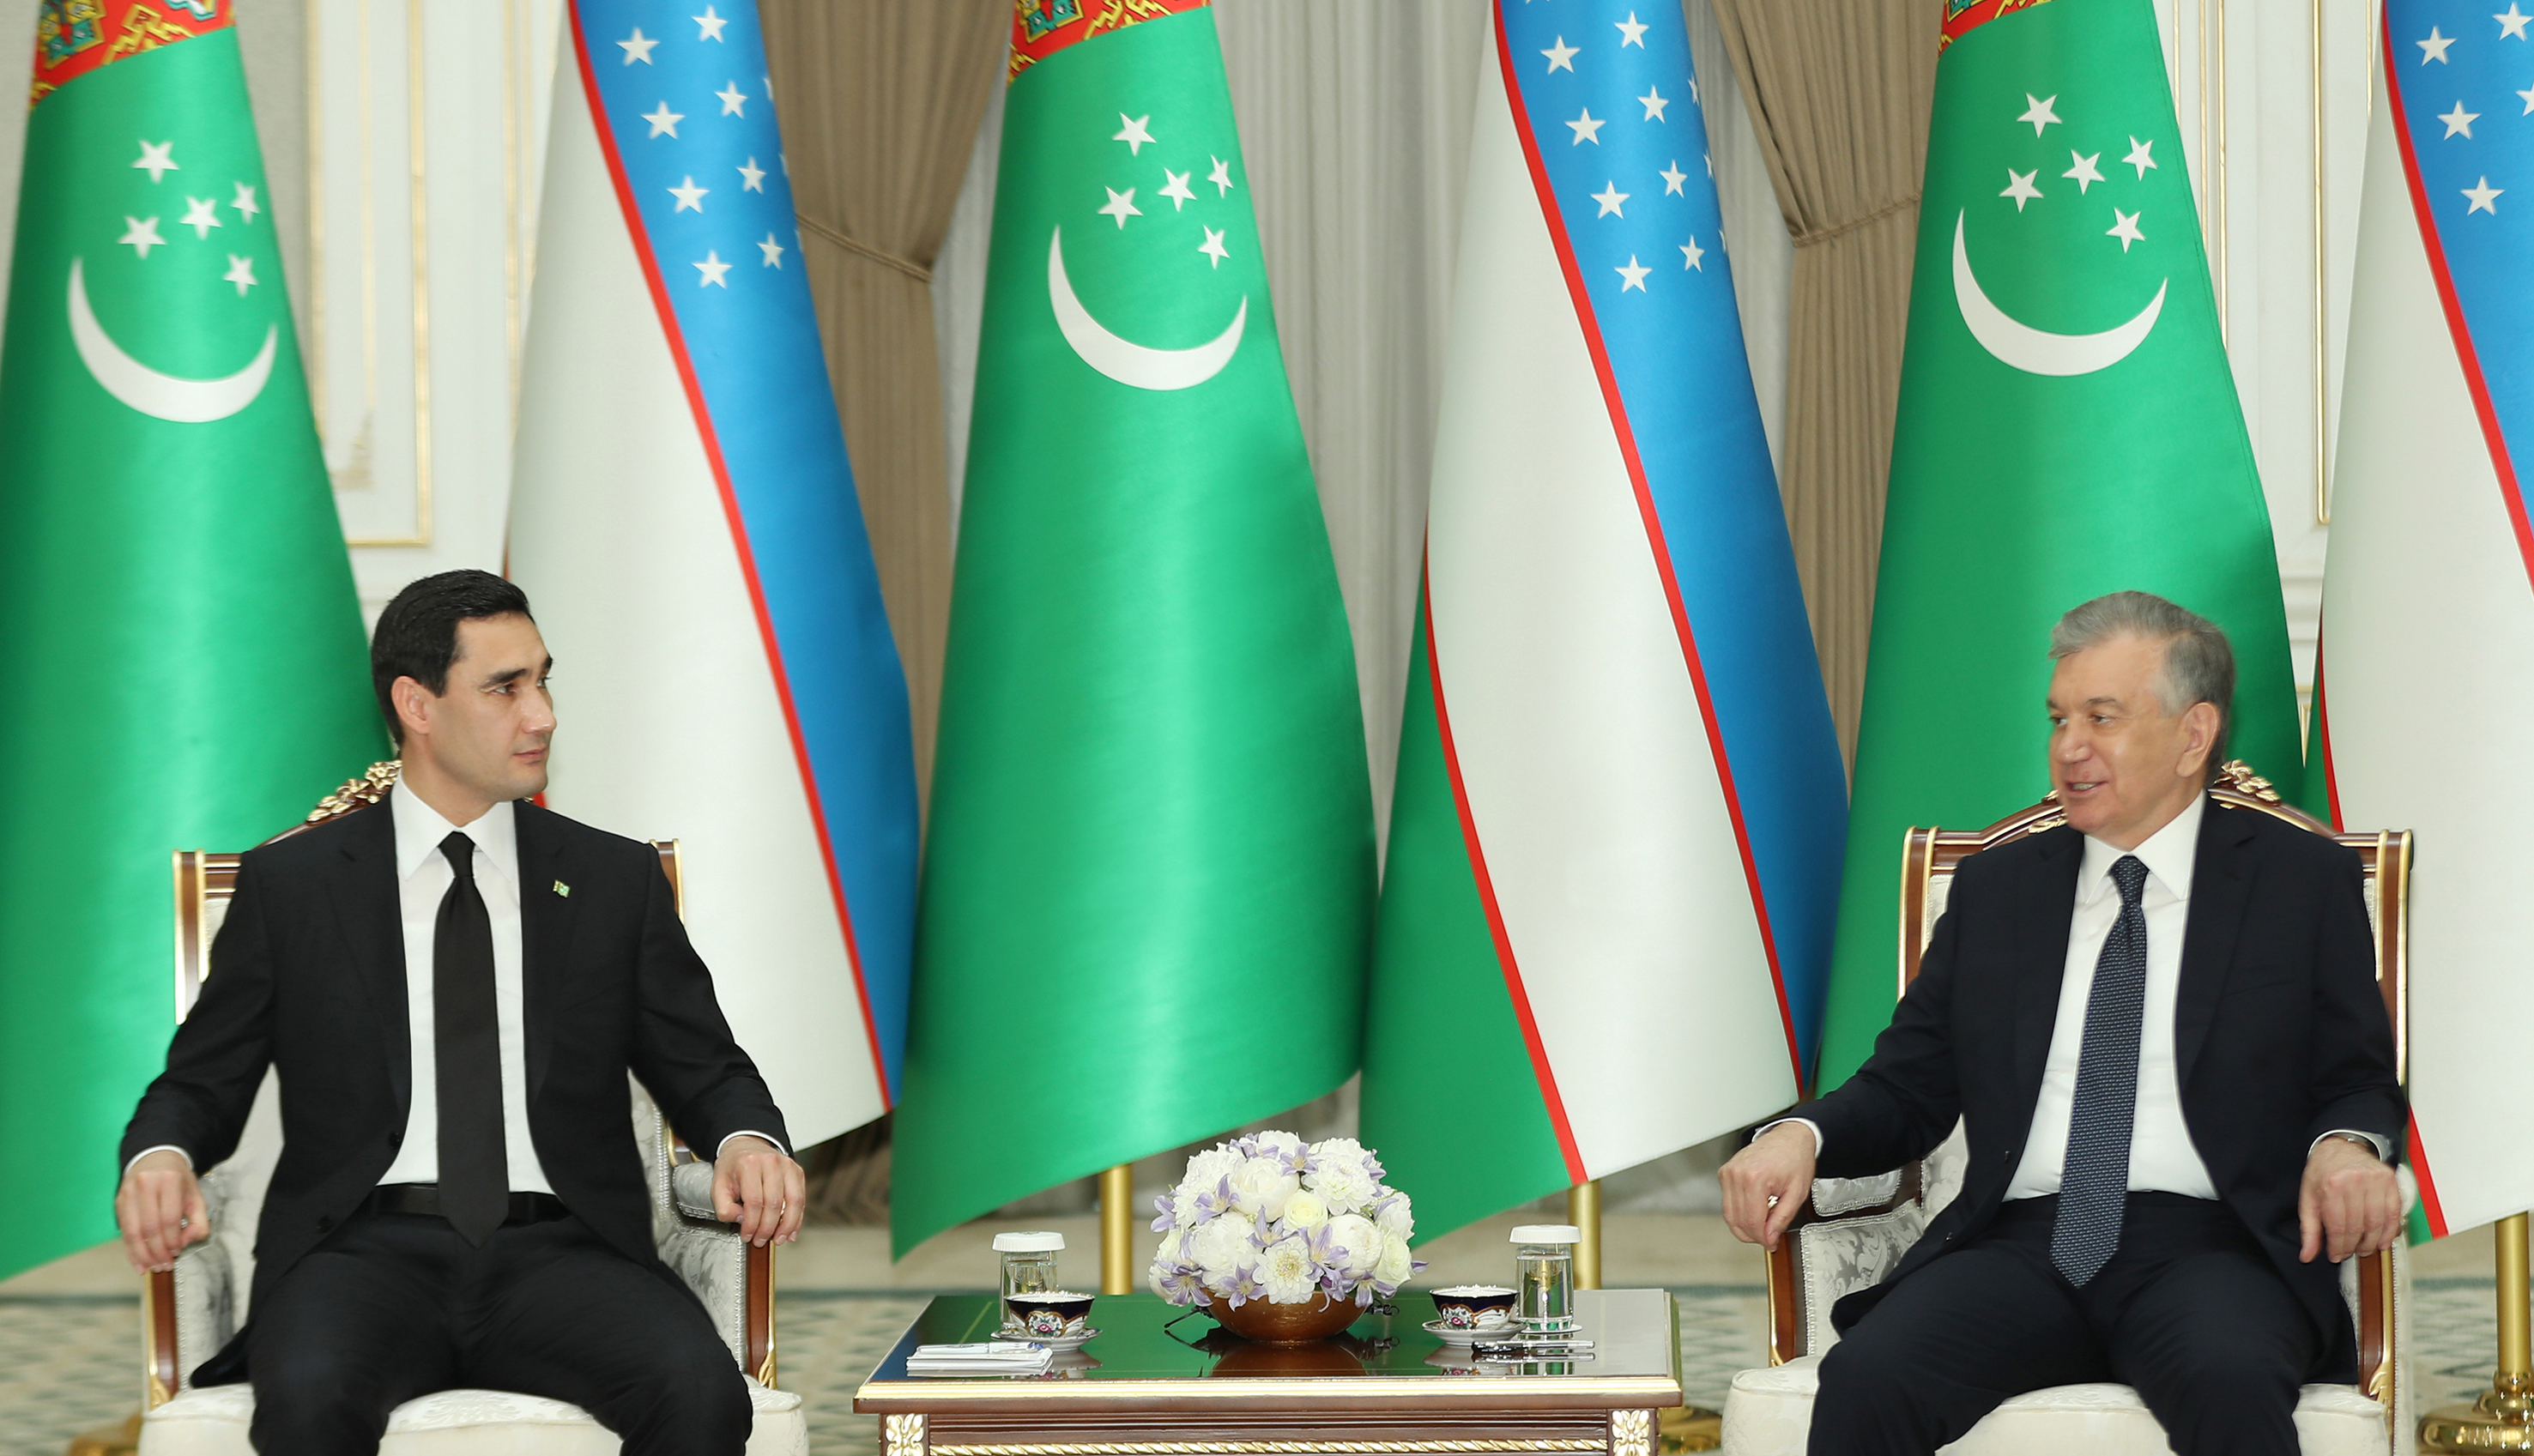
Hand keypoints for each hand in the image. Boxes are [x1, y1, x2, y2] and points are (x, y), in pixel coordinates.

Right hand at [115, 1150, 207, 1272]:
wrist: (155, 1158)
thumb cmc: (178, 1180)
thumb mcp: (196, 1194)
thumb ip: (199, 1219)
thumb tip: (188, 1241)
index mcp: (169, 1180)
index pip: (170, 1217)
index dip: (173, 1239)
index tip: (177, 1252)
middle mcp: (146, 1184)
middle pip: (150, 1227)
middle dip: (158, 1251)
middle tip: (165, 1265)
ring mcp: (129, 1193)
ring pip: (133, 1231)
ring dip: (142, 1254)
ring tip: (153, 1267)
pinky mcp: (118, 1202)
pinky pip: (124, 1231)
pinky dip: (131, 1250)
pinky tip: (139, 1263)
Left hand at [711, 1135, 805, 1247]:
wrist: (746, 1146)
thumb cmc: (733, 1167)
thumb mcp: (718, 1185)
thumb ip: (724, 1207)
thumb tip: (741, 1220)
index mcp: (749, 1164)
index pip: (754, 1201)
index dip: (751, 1224)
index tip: (747, 1236)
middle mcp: (771, 1162)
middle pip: (774, 1203)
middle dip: (768, 1228)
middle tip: (761, 1240)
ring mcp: (787, 1165)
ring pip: (793, 1201)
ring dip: (787, 1226)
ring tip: (779, 1239)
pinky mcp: (797, 1171)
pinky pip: (801, 1198)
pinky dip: (797, 1218)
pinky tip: (791, 1230)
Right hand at [1720, 1122, 1815, 1249]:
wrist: (1789, 1137)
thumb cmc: (1795, 1159)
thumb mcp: (1796, 1193)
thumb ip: (1782, 1218)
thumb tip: (1769, 1237)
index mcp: (1754, 1178)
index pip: (1752, 1222)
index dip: (1762, 1238)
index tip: (1771, 1243)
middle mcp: (1736, 1174)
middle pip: (1737, 1220)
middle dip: (1753, 1235)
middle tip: (1768, 1238)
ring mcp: (1727, 1173)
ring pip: (1729, 1215)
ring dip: (1745, 1226)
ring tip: (1763, 1225)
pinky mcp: (1724, 1173)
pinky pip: (1727, 1203)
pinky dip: (1739, 1213)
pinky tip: (1755, 1211)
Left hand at [2299, 1136, 2402, 1262]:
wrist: (2341, 1146)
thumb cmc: (2323, 1173)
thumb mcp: (2308, 1197)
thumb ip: (2309, 1229)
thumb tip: (2307, 1256)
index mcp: (2331, 1186)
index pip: (2337, 1227)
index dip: (2337, 1246)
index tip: (2336, 1256)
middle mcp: (2354, 1181)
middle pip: (2358, 1226)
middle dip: (2354, 1246)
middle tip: (2351, 1253)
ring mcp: (2375, 1180)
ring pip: (2377, 1222)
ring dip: (2373, 1242)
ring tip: (2365, 1249)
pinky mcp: (2390, 1180)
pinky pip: (2394, 1212)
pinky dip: (2390, 1231)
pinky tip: (2383, 1240)